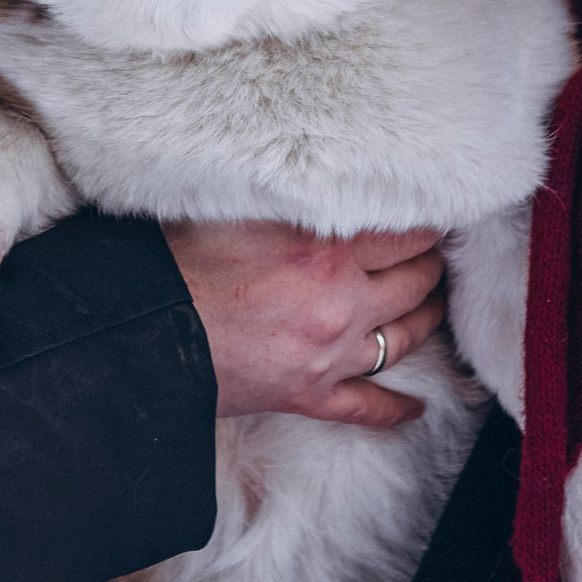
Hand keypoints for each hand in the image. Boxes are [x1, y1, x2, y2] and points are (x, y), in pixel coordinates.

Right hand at [163, 220, 446, 428]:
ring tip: (433, 303)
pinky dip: (395, 410)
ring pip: (403, 340)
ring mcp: (330, 356)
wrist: (147, 337)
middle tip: (434, 253)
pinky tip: (415, 409)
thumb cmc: (182, 263)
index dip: (426, 223)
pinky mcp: (309, 396)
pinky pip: (367, 409)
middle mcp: (341, 303)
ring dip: (426, 319)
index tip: (432, 215)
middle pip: (414, 283)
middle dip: (431, 265)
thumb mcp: (241, 209)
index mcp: (328, 250)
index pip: (407, 233)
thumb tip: (323, 171)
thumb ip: (291, 194)